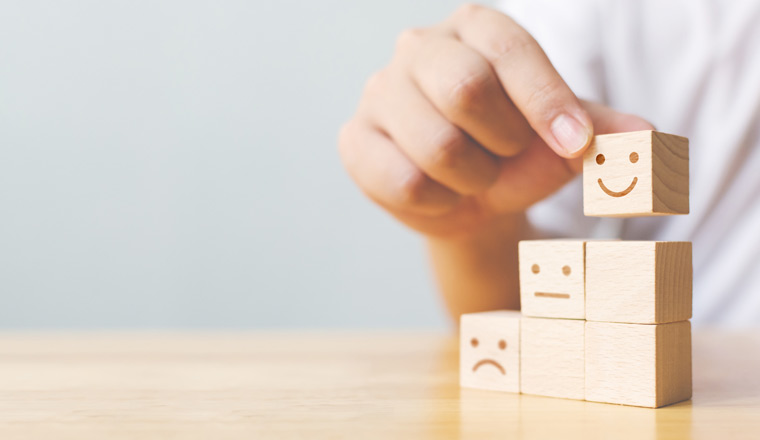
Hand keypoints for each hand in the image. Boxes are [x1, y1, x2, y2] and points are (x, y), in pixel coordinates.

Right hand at [339, 4, 651, 237]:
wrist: (463, 194)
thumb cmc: (512, 151)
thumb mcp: (563, 139)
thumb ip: (604, 132)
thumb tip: (647, 137)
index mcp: (475, 27)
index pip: (511, 50)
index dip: (548, 101)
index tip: (577, 144)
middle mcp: (420, 47)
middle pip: (466, 87)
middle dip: (504, 143)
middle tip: (507, 157)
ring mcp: (380, 92)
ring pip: (436, 145)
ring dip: (474, 179)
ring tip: (474, 177)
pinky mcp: (355, 139)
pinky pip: (403, 182)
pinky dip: (439, 202)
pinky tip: (441, 192)